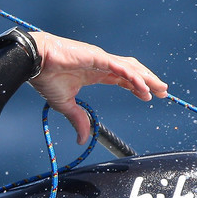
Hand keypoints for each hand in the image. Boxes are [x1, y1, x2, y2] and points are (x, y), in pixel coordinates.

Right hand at [27, 31, 167, 143]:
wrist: (33, 62)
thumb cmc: (46, 77)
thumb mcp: (66, 105)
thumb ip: (78, 119)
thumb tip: (82, 139)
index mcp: (95, 72)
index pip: (123, 78)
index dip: (137, 86)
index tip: (149, 96)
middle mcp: (101, 64)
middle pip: (132, 72)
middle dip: (149, 81)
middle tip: (163, 92)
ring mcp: (101, 59)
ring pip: (130, 68)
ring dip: (147, 78)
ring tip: (160, 90)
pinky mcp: (97, 58)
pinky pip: (120, 68)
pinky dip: (133, 78)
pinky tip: (143, 88)